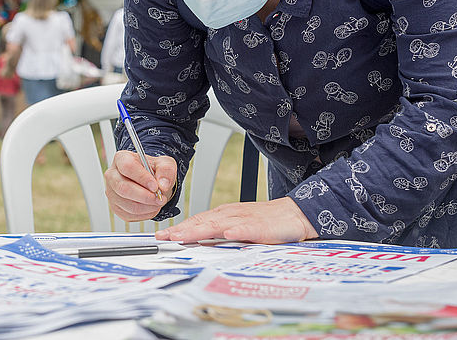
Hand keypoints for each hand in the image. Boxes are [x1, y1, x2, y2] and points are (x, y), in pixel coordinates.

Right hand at [104, 151, 176, 221]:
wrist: (150, 181)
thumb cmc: (154, 170)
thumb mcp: (164, 164)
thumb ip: (166, 170)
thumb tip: (163, 185)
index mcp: (121, 159)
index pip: (127, 167)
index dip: (142, 178)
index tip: (155, 186)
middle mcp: (112, 175)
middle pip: (124, 188)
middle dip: (145, 196)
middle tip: (160, 198)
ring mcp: (112, 192)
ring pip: (128, 205)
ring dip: (147, 207)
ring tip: (158, 202)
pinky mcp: (115, 207)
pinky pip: (129, 215)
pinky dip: (145, 214)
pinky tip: (151, 207)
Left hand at [155, 197, 319, 243]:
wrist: (294, 214)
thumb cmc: (266, 221)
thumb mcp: (238, 227)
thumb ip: (220, 233)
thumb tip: (198, 243)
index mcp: (224, 215)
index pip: (197, 221)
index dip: (179, 228)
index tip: (162, 236)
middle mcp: (230, 214)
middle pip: (202, 222)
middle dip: (182, 230)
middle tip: (164, 238)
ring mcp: (245, 219)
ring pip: (218, 224)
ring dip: (199, 230)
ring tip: (183, 236)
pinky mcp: (261, 227)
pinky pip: (247, 229)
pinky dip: (237, 231)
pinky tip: (228, 234)